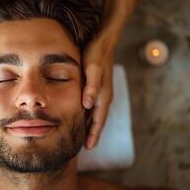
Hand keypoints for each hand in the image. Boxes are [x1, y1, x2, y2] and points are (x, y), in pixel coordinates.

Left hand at [82, 33, 114, 149]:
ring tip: (85, 136)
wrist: (104, 41)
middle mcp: (104, 96)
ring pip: (97, 114)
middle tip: (86, 147)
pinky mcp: (99, 87)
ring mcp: (103, 92)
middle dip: (93, 134)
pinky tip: (84, 116)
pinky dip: (90, 115)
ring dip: (92, 125)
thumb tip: (88, 105)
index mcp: (103, 95)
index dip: (94, 134)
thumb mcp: (92, 68)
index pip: (98, 120)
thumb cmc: (96, 54)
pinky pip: (95, 106)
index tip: (88, 147)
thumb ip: (91, 86)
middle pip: (99, 120)